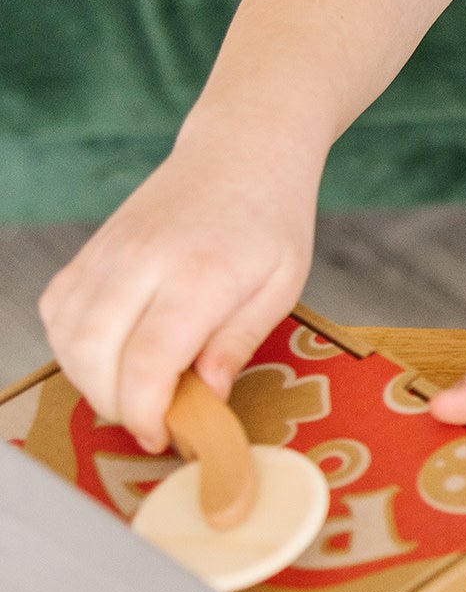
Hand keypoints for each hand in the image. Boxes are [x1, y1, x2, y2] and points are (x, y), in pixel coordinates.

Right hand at [39, 141, 316, 451]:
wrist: (240, 154)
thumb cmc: (270, 223)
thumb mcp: (281, 287)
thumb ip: (238, 342)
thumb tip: (206, 396)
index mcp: (199, 274)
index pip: (150, 360)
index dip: (147, 411)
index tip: (161, 437)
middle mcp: (141, 261)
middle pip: (96, 354)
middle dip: (117, 404)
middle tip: (154, 422)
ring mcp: (107, 253)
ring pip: (67, 336)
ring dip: (91, 380)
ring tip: (137, 393)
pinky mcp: (88, 252)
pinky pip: (58, 312)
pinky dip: (73, 347)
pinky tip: (110, 358)